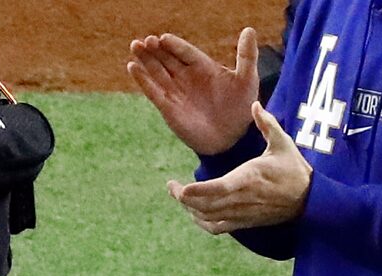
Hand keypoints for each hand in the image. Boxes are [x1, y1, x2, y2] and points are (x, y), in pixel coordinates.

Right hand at [127, 27, 259, 155]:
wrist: (232, 141)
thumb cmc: (241, 109)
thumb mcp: (247, 80)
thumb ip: (246, 55)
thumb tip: (249, 30)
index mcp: (203, 67)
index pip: (184, 51)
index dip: (173, 45)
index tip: (163, 39)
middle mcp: (187, 77)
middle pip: (166, 58)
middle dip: (154, 49)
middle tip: (145, 41)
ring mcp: (176, 92)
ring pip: (157, 71)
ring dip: (145, 59)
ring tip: (135, 46)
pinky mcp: (168, 108)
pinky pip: (153, 91)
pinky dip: (143, 80)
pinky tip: (132, 67)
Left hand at [168, 101, 311, 230]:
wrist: (308, 200)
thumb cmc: (294, 169)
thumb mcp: (283, 143)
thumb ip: (267, 124)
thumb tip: (254, 105)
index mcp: (250, 178)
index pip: (219, 189)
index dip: (198, 192)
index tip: (181, 189)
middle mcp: (242, 199)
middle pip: (206, 205)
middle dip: (184, 199)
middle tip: (171, 187)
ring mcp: (242, 214)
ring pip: (208, 217)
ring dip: (190, 209)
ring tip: (179, 196)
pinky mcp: (243, 223)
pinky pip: (217, 228)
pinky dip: (202, 223)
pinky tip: (194, 213)